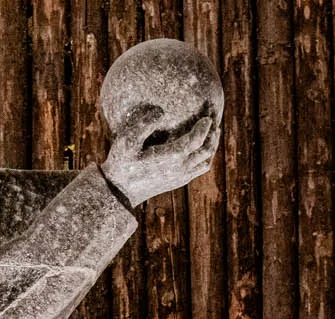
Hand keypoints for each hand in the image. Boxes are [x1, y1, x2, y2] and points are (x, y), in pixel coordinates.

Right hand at [104, 106, 219, 206]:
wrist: (120, 192)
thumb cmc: (121, 163)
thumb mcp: (126, 141)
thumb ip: (143, 124)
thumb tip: (160, 111)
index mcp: (171, 158)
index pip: (196, 140)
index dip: (204, 127)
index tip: (207, 115)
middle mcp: (180, 169)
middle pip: (207, 149)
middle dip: (213, 132)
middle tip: (214, 115)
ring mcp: (181, 177)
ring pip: (206, 160)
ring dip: (212, 144)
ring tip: (214, 130)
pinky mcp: (179, 181)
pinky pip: (200, 168)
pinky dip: (206, 155)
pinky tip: (203, 146)